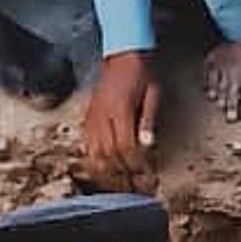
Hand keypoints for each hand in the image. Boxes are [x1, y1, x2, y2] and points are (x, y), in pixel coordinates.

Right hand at [80, 47, 165, 177]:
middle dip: (125, 174)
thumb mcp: (153, 93)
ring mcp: (92, 118)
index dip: (137, 165)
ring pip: (95, 154)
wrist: (122, 54)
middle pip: (110, 155)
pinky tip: (106, 171)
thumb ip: (148, 120)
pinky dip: (96, 162)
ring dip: (109, 173)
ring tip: (122, 185)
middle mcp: (102, 115)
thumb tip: (148, 146)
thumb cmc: (141, 72)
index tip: (148, 176)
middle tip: (137, 187)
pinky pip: (87, 147)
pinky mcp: (88, 119)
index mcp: (120, 108)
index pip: (127, 147)